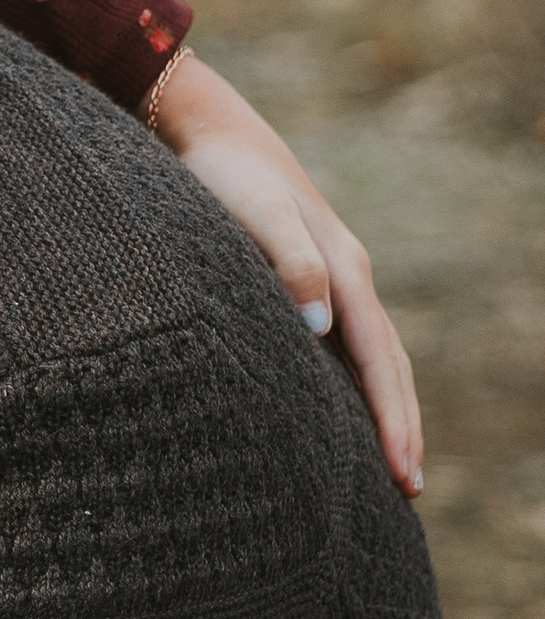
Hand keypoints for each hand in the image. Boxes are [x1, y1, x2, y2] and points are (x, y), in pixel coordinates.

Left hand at [151, 51, 421, 494]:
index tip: (403, 472)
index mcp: (345, 271)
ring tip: (390, 461)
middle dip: (400, 426)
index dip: (392, 418)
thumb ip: (290, 263)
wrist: (208, 128)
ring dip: (384, 407)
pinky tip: (340, 406)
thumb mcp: (255, 214)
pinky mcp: (304, 276)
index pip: (379, 361)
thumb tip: (321, 328)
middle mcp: (348, 277)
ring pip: (370, 354)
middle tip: (409, 490)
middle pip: (387, 364)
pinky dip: (354, 381)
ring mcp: (331, 276)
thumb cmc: (224, 174)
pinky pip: (344, 342)